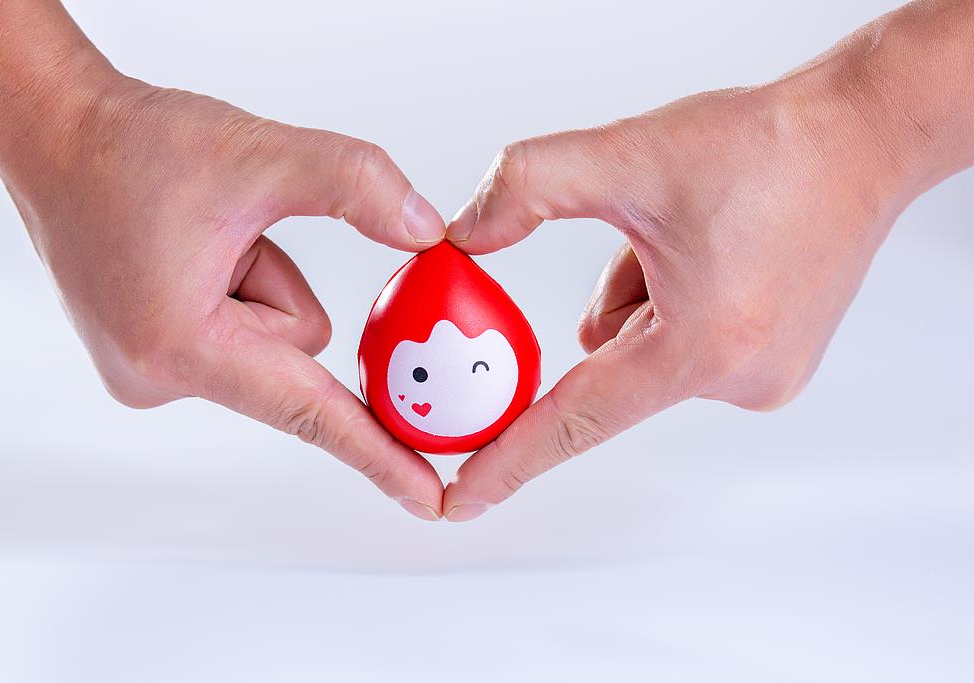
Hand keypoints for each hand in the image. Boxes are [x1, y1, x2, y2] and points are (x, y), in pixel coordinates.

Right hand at [4, 69, 446, 519]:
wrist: (52, 134)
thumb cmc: (132, 144)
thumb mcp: (258, 151)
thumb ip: (355, 184)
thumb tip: (425, 232)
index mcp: (181, 344)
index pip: (309, 412)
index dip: (378, 456)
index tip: (431, 499)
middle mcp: (158, 377)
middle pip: (296, 353)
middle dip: (281, 285)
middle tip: (225, 231)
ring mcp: (150, 374)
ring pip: (271, 342)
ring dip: (258, 283)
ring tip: (198, 238)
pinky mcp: (152, 359)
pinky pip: (240, 338)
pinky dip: (237, 291)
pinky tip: (190, 252)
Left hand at [439, 5, 972, 520]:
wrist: (864, 137)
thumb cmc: (770, 147)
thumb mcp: (629, 152)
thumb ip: (528, 185)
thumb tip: (464, 235)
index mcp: (702, 344)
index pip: (578, 418)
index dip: (511, 459)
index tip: (462, 497)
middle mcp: (739, 379)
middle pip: (609, 365)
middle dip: (612, 300)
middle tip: (659, 238)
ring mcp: (763, 380)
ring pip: (640, 353)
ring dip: (640, 301)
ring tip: (698, 240)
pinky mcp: (774, 367)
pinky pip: (677, 351)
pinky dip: (670, 310)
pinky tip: (713, 256)